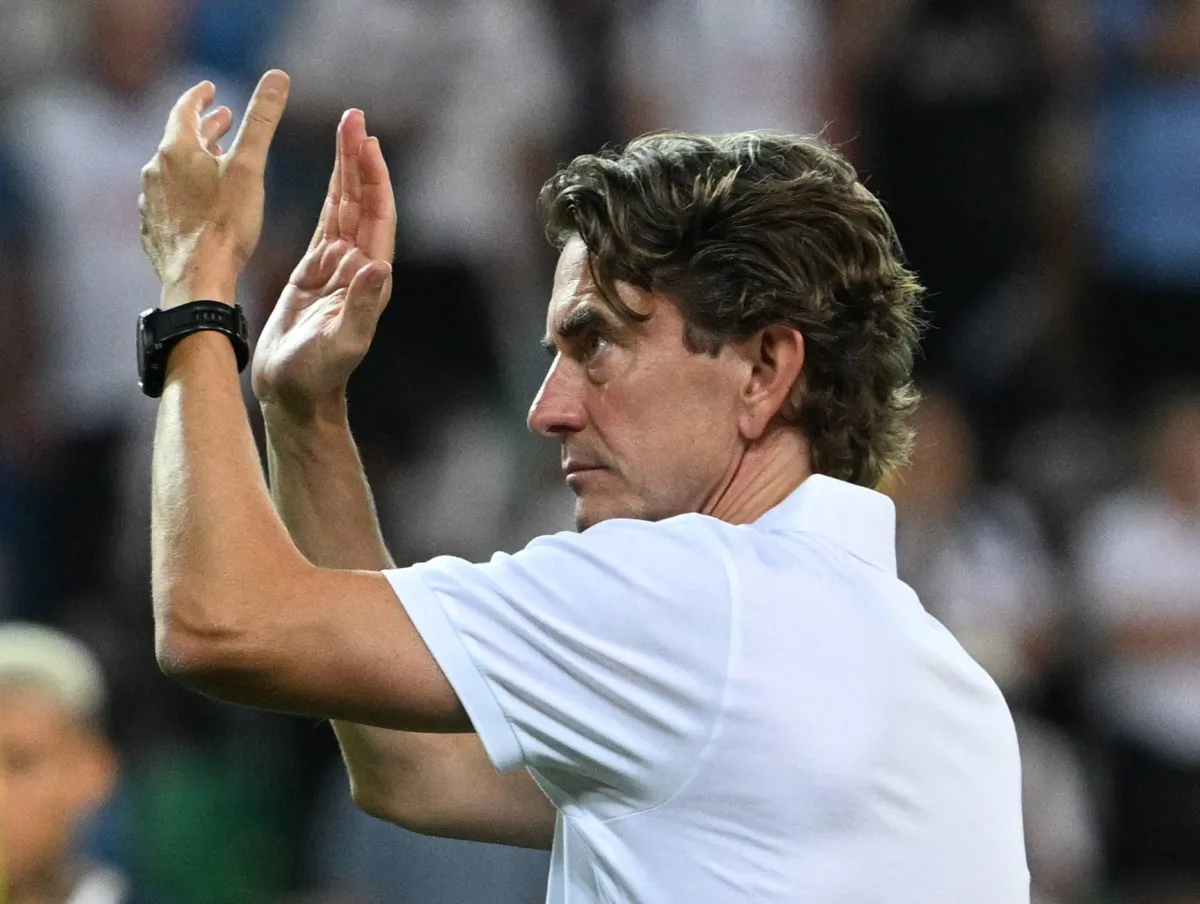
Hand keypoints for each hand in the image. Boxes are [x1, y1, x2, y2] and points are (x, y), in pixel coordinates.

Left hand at [139, 70, 290, 307]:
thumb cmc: (226, 224)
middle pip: (178, 140)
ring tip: (213, 162)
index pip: (184, 109)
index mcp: (177, 150)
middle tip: (222, 121)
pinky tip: (197, 203)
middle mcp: (156, 170)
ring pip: (172, 171)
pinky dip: (184, 191)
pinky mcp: (153, 229)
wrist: (197, 279)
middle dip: (203, 129)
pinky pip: (167, 199)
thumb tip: (278, 76)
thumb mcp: (250, 167)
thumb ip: (262, 120)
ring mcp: (151, 201)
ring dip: (193, 162)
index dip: (200, 97)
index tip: (210, 89)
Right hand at [252, 109, 395, 421]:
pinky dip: (331, 194)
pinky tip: (333, 172)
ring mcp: (338, 267)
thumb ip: (360, 307)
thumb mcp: (340, 343)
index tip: (367, 141)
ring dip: (347, 170)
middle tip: (354, 117)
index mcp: (371, 280)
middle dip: (360, 160)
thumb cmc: (317, 375)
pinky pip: (327, 222)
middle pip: (364, 202)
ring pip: (347, 207)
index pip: (377, 217)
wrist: (294, 393)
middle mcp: (360, 268)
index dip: (374, 179)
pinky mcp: (316, 271)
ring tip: (346, 128)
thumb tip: (378, 267)